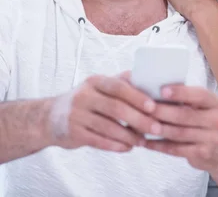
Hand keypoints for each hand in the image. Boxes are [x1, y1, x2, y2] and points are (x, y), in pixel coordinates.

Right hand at [47, 73, 162, 152]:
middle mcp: (84, 96)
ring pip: (108, 127)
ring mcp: (76, 115)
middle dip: (139, 119)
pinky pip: (98, 140)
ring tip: (143, 141)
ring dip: (129, 136)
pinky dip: (115, 145)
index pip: (119, 87)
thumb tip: (153, 82)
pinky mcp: (72, 133)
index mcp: (95, 82)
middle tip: (156, 128)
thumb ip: (123, 83)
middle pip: (116, 108)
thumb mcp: (100, 87)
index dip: (137, 97)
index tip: (154, 107)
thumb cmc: (86, 101)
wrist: (49, 118)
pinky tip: (127, 148)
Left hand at [144, 85, 217, 172]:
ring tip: (140, 125)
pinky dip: (159, 146)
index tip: (162, 90)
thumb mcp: (203, 108)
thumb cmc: (205, 122)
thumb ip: (187, 99)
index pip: (199, 95)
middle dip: (162, 111)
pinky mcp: (202, 153)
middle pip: (185, 115)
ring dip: (157, 129)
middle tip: (144, 109)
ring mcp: (211, 138)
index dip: (181, 92)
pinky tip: (146, 142)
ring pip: (179, 133)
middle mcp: (216, 120)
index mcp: (215, 103)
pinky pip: (176, 149)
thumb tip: (156, 87)